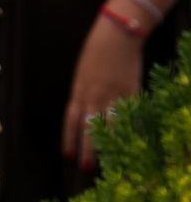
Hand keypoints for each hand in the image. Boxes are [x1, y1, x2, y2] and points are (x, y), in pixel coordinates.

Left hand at [62, 17, 142, 171]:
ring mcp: (115, 94)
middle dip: (87, 148)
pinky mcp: (132, 91)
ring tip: (111, 162)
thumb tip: (84, 115)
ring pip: (110, 125)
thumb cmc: (97, 52)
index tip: (68, 157)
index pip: (71, 120)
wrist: (117, 35)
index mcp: (80, 90)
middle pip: (89, 127)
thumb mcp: (83, 74)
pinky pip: (131, 115)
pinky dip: (132, 130)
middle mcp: (95, 95)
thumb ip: (83, 94)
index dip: (69, 140)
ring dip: (110, 144)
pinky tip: (133, 144)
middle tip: (86, 167)